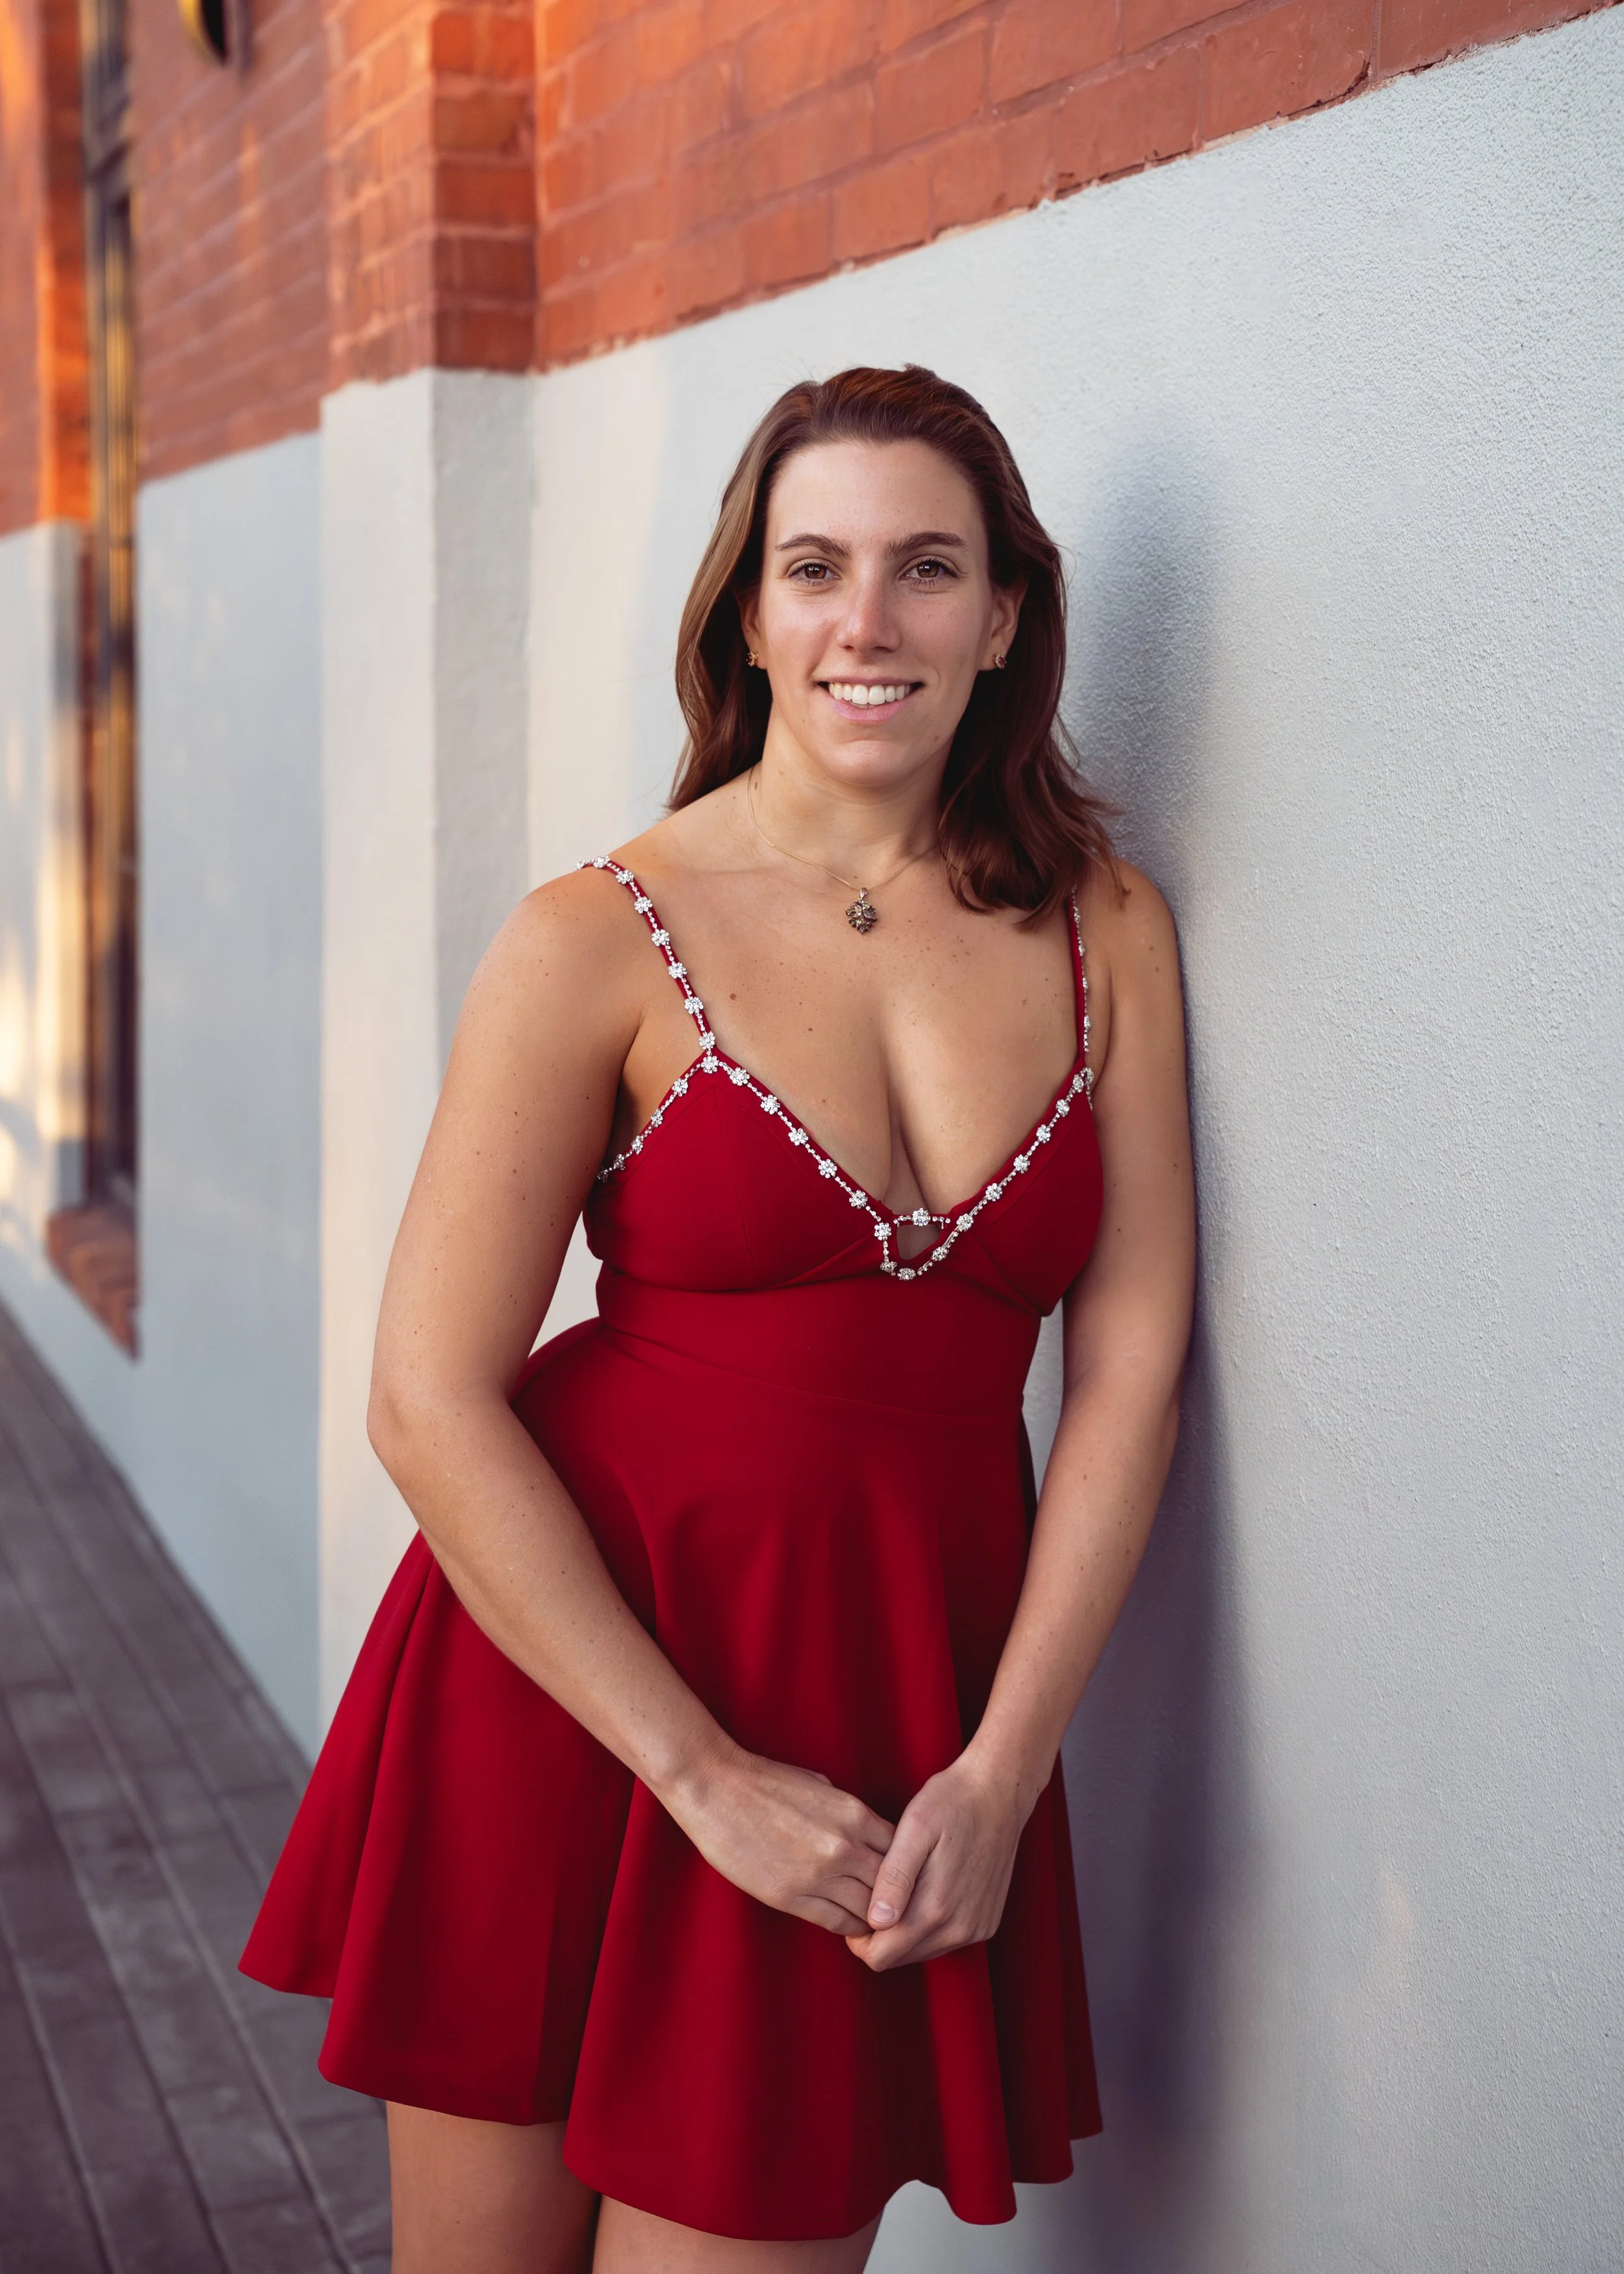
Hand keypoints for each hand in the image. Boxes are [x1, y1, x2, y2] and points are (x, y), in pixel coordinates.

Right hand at [660, 1741, 895, 1934]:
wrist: (717, 1789)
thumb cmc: (766, 1781)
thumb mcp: (821, 1786)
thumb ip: (849, 1813)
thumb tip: (866, 1834)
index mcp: (854, 1815)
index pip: (902, 1852)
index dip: (906, 1868)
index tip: (903, 1877)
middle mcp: (844, 1847)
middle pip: (891, 1885)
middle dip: (896, 1897)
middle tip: (898, 1907)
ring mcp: (818, 1875)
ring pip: (868, 1909)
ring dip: (874, 1916)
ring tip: (876, 1922)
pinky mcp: (791, 1896)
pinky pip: (836, 1921)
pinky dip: (848, 1926)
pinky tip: (850, 1925)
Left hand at [844, 1749, 1032, 1971]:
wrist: (1000, 1791)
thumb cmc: (952, 1802)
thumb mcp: (915, 1829)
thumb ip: (894, 1878)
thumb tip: (875, 1922)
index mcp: (936, 1909)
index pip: (880, 1957)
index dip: (859, 1938)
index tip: (856, 1904)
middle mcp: (960, 1928)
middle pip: (899, 1958)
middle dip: (880, 1934)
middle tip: (877, 1889)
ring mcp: (976, 1928)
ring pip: (921, 1951)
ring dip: (904, 1930)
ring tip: (901, 1885)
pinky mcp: (986, 1923)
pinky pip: (944, 1940)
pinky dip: (928, 1924)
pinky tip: (925, 1889)